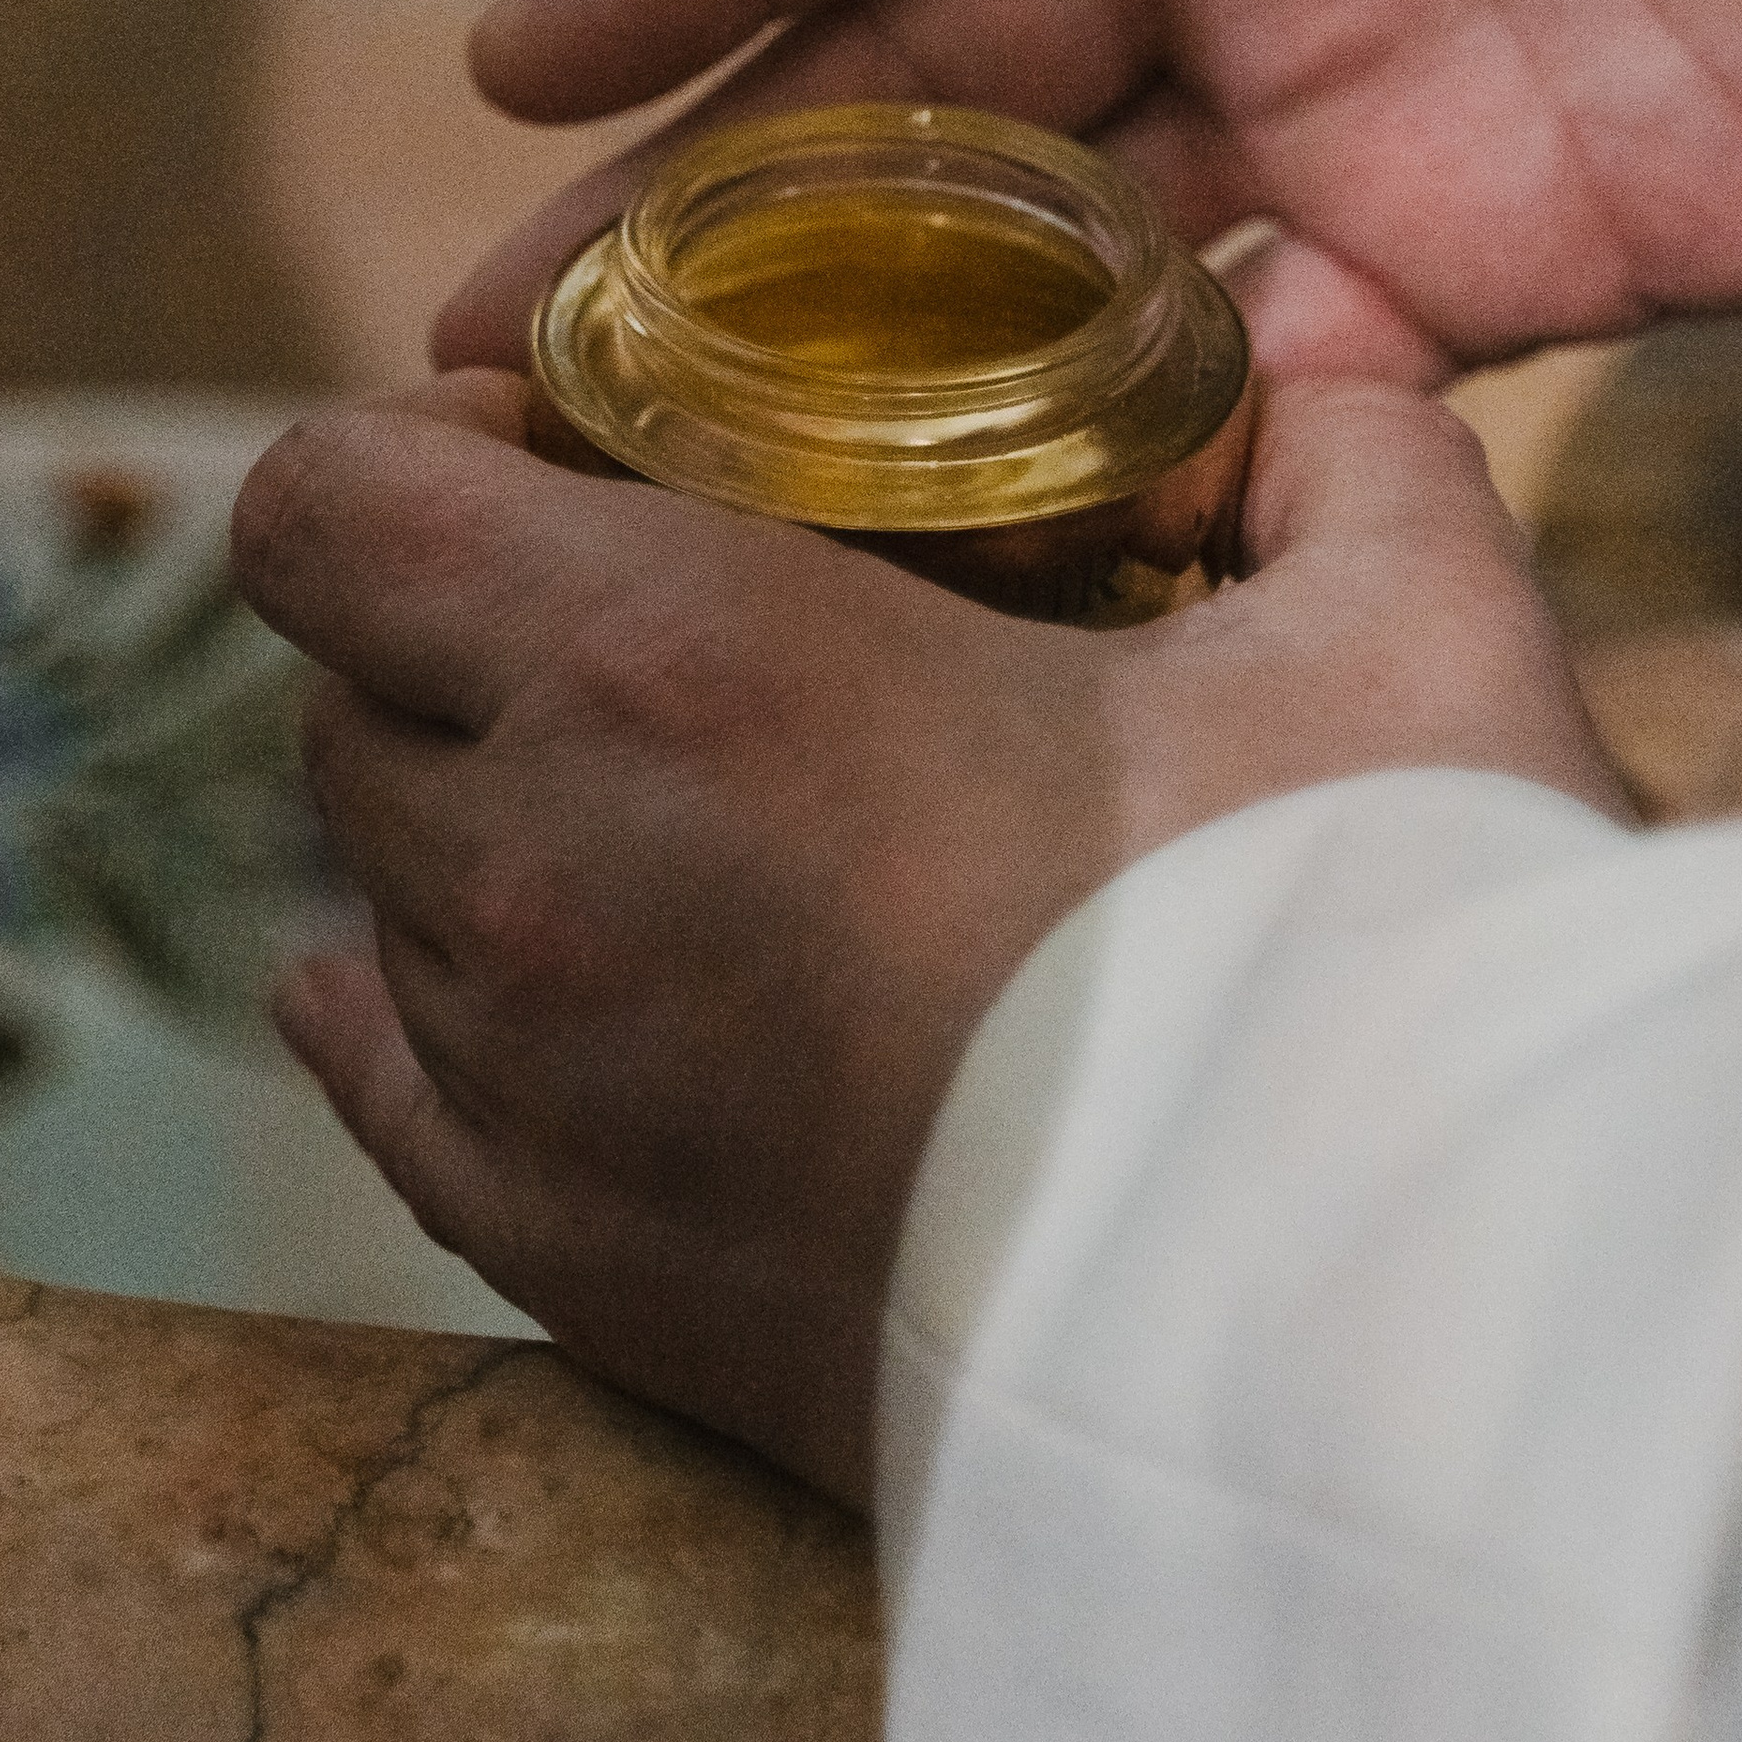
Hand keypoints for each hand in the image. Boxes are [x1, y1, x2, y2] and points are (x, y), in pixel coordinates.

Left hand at [231, 372, 1629, 1505]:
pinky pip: (384, 1082)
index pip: (330, 500)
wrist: (1362, 1363)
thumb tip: (1302, 377)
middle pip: (356, 686)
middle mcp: (539, 870)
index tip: (584, 454)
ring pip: (388, 880)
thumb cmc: (1358, 969)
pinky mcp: (570, 1268)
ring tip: (713, 813)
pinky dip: (425, 1000)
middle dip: (485, 624)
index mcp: (677, 664)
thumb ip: (1344, 452)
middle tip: (692, 620)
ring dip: (505, 812)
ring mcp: (531, 1091)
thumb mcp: (1410, 637)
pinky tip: (544, 974)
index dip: (428, 445)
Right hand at [435, 0, 1741, 385]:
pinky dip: (1111, 451)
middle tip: (492, 357)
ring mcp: (1375, 102)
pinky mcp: (1502, 271)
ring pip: (1047, 245)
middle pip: (926, 63)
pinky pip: (1253, 377)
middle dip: (711, 199)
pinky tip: (958, 552)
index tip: (518, 57)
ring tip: (656, 481)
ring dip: (851, 359)